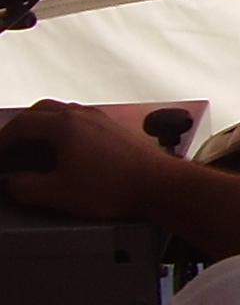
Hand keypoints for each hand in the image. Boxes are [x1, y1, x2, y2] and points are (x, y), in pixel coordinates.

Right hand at [0, 100, 171, 219]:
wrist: (159, 185)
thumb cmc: (113, 187)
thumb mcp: (57, 193)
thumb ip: (25, 187)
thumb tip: (13, 182)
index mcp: (66, 124)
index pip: (22, 124)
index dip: (2, 141)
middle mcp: (84, 114)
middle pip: (41, 111)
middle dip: (20, 128)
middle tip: (9, 149)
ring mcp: (102, 119)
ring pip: (63, 113)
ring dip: (42, 128)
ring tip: (32, 151)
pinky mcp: (115, 129)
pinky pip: (80, 122)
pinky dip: (62, 132)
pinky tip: (63, 152)